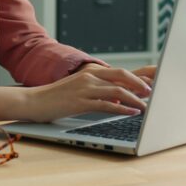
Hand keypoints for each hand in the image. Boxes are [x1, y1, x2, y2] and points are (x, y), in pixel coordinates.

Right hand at [24, 63, 153, 122]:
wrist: (33, 101)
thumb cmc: (55, 97)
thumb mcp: (77, 88)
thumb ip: (96, 89)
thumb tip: (116, 96)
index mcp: (89, 72)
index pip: (119, 72)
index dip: (136, 78)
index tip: (149, 86)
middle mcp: (88, 77)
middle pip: (122, 76)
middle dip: (140, 85)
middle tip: (152, 94)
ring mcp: (84, 89)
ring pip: (117, 91)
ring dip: (135, 99)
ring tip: (146, 107)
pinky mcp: (80, 102)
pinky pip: (106, 105)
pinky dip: (121, 109)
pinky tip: (130, 113)